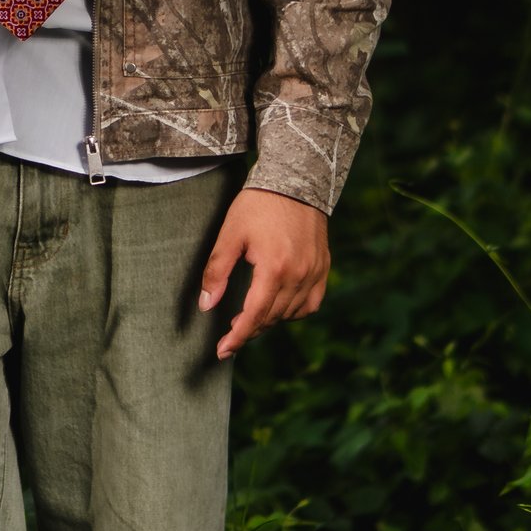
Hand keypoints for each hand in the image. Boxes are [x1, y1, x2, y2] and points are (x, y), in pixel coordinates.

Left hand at [197, 188, 329, 360]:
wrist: (296, 180)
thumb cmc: (259, 204)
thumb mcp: (230, 234)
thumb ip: (217, 271)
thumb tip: (206, 304)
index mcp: (274, 268)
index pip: (254, 316)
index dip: (237, 337)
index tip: (223, 350)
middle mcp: (299, 275)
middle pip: (271, 318)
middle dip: (249, 329)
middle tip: (230, 333)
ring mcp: (315, 272)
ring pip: (291, 314)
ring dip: (269, 319)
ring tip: (250, 315)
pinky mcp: (324, 267)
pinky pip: (311, 304)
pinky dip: (294, 310)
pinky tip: (278, 305)